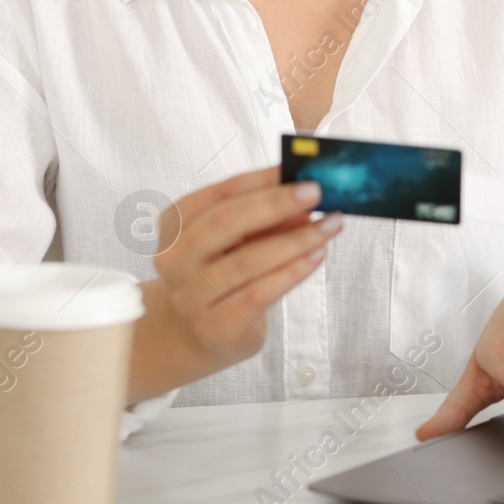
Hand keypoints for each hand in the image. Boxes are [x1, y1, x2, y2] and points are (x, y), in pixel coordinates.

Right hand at [151, 163, 342, 373]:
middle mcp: (174, 259)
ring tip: (329, 225)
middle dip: (275, 204)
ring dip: (295, 240)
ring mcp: (190, 296)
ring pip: (246, 261)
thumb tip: (305, 196)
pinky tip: (317, 256)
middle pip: (224, 222)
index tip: (296, 169)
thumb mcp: (239, 238)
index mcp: (174, 224)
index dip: (259, 179)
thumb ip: (265, 216)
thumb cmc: (224, 272)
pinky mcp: (215, 326)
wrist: (201, 333)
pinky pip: (258, 294)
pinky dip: (293, 272)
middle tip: (315, 192)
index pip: (218, 194)